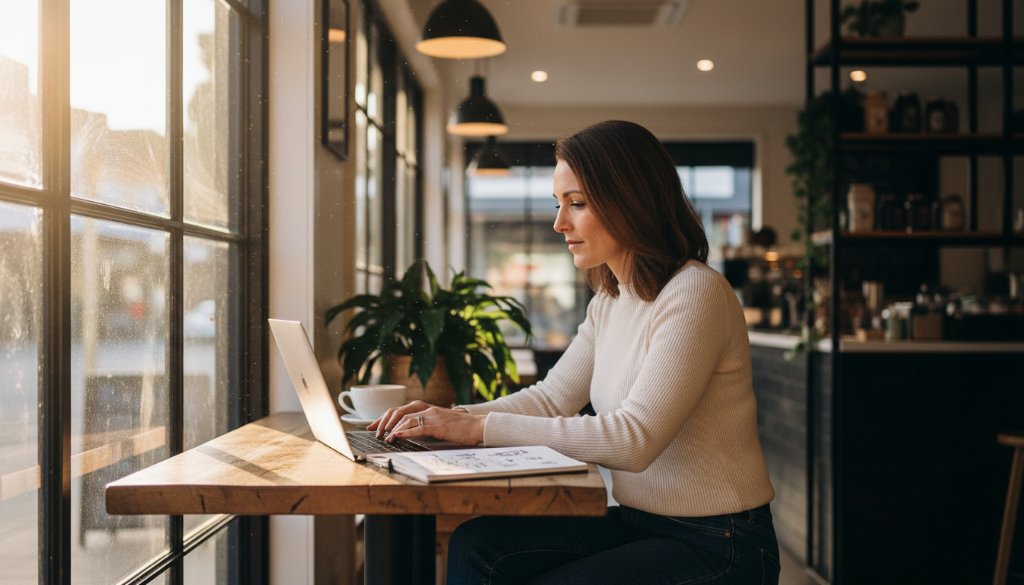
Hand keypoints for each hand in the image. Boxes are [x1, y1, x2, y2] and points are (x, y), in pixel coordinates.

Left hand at [368, 401, 483, 445]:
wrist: (477, 426)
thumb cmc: (459, 428)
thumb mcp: (437, 425)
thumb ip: (423, 426)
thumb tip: (406, 434)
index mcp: (425, 408)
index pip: (399, 410)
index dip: (383, 418)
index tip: (373, 426)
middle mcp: (427, 409)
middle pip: (398, 411)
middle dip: (383, 422)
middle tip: (375, 433)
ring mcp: (432, 416)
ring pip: (406, 418)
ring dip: (393, 429)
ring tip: (385, 438)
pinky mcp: (438, 425)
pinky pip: (419, 427)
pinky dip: (406, 431)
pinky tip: (397, 435)